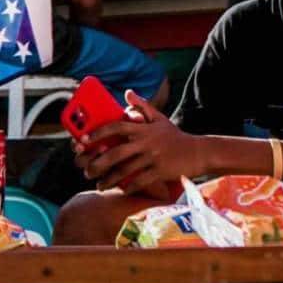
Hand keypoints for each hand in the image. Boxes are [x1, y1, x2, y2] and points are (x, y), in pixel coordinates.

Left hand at [74, 92, 211, 194]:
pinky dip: (128, 187)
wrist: (198, 152)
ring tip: (99, 185)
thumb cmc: (175, 136)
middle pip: (116, 153)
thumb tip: (127, 92)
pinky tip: (121, 190)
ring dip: (109, 180)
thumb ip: (141, 106)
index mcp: (144, 128)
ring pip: (125, 170)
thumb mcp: (160, 119)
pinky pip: (140, 181)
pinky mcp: (161, 171)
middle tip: (87, 170)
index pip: (116, 126)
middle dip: (98, 163)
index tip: (83, 139)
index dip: (98, 133)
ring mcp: (154, 157)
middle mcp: (147, 142)